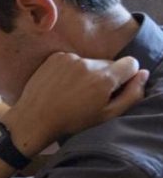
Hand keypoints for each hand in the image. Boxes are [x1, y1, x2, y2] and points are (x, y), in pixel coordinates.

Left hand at [4, 53, 148, 155]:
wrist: (36, 117)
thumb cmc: (73, 120)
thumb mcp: (107, 114)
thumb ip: (131, 94)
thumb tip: (143, 74)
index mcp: (104, 78)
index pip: (130, 63)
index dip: (127, 76)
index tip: (116, 88)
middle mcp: (88, 63)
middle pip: (109, 63)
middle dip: (106, 76)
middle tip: (91, 95)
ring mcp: (70, 58)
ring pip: (90, 62)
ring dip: (88, 73)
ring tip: (74, 91)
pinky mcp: (56, 56)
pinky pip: (73, 60)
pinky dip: (72, 69)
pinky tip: (63, 85)